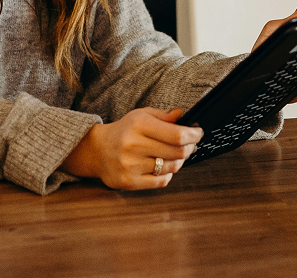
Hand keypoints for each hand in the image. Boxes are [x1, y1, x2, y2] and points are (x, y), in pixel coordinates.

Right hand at [61, 107, 202, 189]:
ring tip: (177, 155)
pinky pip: (161, 181)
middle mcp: (134, 145)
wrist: (97, 150)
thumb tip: (182, 115)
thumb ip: (162, 115)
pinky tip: (164, 166)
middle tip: (191, 144)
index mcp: (138, 124)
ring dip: (180, 161)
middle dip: (190, 147)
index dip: (193, 135)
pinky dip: (168, 174)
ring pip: (171, 167)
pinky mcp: (129, 182)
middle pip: (177, 152)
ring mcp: (131, 165)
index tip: (198, 133)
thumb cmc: (123, 131)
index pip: (176, 134)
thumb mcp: (140, 115)